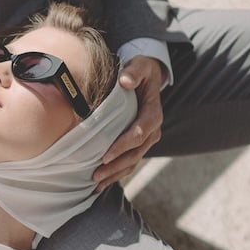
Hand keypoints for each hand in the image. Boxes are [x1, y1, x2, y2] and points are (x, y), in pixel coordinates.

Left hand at [92, 56, 163, 191]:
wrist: (148, 76)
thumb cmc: (142, 71)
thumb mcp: (140, 66)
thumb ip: (134, 72)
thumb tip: (125, 81)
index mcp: (153, 114)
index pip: (139, 134)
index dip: (123, 145)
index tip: (106, 155)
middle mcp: (153, 130)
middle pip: (135, 153)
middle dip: (116, 166)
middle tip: (96, 174)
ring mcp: (148, 139)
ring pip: (133, 161)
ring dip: (115, 174)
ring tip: (96, 183)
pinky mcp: (140, 143)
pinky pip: (130, 161)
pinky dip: (117, 172)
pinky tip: (103, 181)